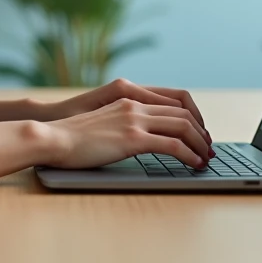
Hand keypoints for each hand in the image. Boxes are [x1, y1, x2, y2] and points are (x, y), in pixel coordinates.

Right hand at [42, 98, 211, 169]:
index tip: (198, 133)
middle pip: (183, 112)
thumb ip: (122, 122)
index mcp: (128, 98)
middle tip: (208, 148)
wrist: (54, 136)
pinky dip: (189, 155)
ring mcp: (134, 120)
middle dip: (201, 132)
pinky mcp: (132, 138)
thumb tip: (138, 137)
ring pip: (183, 126)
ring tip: (205, 158)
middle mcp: (134, 104)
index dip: (192, 117)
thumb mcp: (103, 122)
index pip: (173, 100)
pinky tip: (193, 164)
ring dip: (200, 144)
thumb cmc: (73, 135)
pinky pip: (172, 144)